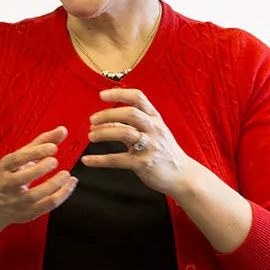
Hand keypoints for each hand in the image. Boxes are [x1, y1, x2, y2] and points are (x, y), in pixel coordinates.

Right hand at [0, 128, 75, 227]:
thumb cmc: (10, 175)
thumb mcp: (21, 158)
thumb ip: (42, 142)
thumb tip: (63, 129)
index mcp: (4, 168)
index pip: (17, 159)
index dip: (36, 152)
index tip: (53, 147)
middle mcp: (8, 185)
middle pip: (24, 178)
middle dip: (42, 168)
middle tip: (55, 161)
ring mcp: (17, 201)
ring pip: (37, 194)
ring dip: (55, 184)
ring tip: (66, 174)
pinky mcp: (28, 213)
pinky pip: (48, 205)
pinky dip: (62, 194)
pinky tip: (70, 184)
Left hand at [82, 87, 205, 198]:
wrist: (182, 175)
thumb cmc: (164, 152)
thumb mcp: (151, 133)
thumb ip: (128, 125)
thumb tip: (104, 121)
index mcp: (155, 118)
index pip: (138, 98)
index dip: (119, 94)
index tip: (102, 95)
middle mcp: (153, 129)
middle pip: (130, 113)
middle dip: (108, 114)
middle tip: (92, 120)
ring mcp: (149, 146)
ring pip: (124, 133)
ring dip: (104, 133)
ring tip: (91, 136)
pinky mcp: (143, 164)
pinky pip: (117, 160)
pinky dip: (99, 160)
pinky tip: (87, 160)